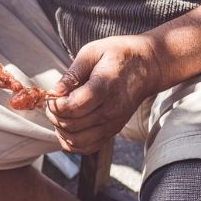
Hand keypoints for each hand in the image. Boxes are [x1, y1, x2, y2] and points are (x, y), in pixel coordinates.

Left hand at [46, 35, 164, 153]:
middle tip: (53, 103)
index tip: (53, 95)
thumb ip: (72, 72)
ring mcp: (112, 124)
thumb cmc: (119, 55)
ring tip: (60, 115)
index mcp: (104, 87)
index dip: (56, 104)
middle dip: (54, 116)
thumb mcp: (93, 52)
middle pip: (71, 125)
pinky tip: (67, 128)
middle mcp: (110, 110)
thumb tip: (55, 90)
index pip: (73, 106)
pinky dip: (71, 143)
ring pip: (76, 141)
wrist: (148, 66)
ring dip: (60, 131)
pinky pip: (86, 148)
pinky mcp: (112, 132)